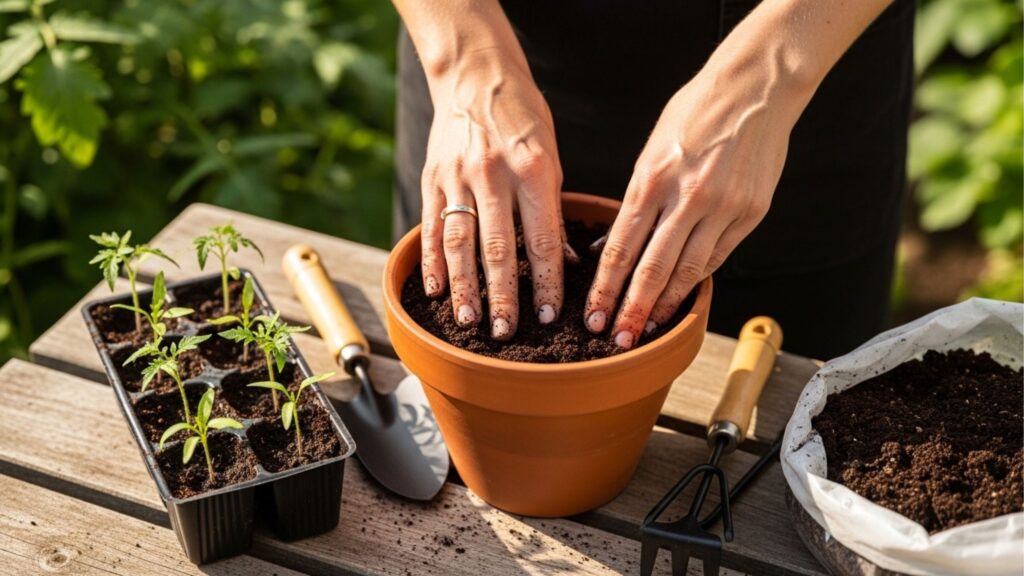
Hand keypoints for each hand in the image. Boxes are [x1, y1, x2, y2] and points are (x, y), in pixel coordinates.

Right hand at [420, 51, 564, 339]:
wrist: (477, 77)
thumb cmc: (524, 120)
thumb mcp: (552, 158)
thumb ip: (553, 210)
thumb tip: (565, 264)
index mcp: (533, 170)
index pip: (542, 239)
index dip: (546, 282)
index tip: (548, 316)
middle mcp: (493, 174)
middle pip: (498, 248)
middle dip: (502, 296)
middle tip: (506, 332)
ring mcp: (458, 177)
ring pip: (460, 243)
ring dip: (464, 288)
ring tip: (468, 322)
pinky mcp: (432, 178)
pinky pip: (432, 227)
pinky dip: (434, 262)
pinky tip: (436, 290)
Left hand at [584, 60, 803, 348]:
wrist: (755, 88)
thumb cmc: (695, 112)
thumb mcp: (651, 149)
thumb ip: (635, 199)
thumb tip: (610, 247)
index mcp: (653, 178)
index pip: (622, 247)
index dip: (606, 288)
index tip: (594, 316)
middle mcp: (688, 196)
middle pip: (653, 268)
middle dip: (632, 309)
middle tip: (617, 339)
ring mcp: (724, 207)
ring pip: (689, 270)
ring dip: (665, 304)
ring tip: (648, 327)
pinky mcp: (751, 212)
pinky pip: (718, 256)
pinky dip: (698, 279)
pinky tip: (682, 297)